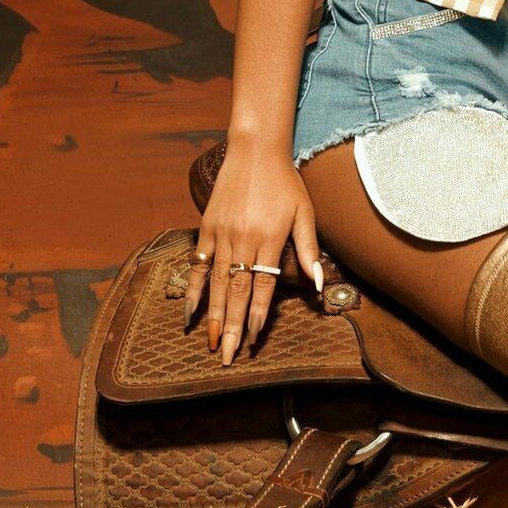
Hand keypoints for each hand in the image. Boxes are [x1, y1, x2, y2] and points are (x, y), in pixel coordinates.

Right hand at [183, 135, 324, 365]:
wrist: (254, 151)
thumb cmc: (285, 183)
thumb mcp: (305, 212)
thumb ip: (308, 249)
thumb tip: (317, 284)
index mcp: (269, 238)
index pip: (263, 284)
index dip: (259, 313)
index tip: (254, 338)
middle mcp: (243, 239)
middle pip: (237, 290)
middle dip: (233, 326)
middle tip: (228, 356)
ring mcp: (221, 234)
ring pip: (216, 283)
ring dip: (213, 315)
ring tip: (211, 342)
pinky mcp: (207, 228)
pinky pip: (199, 265)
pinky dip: (194, 289)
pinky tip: (190, 312)